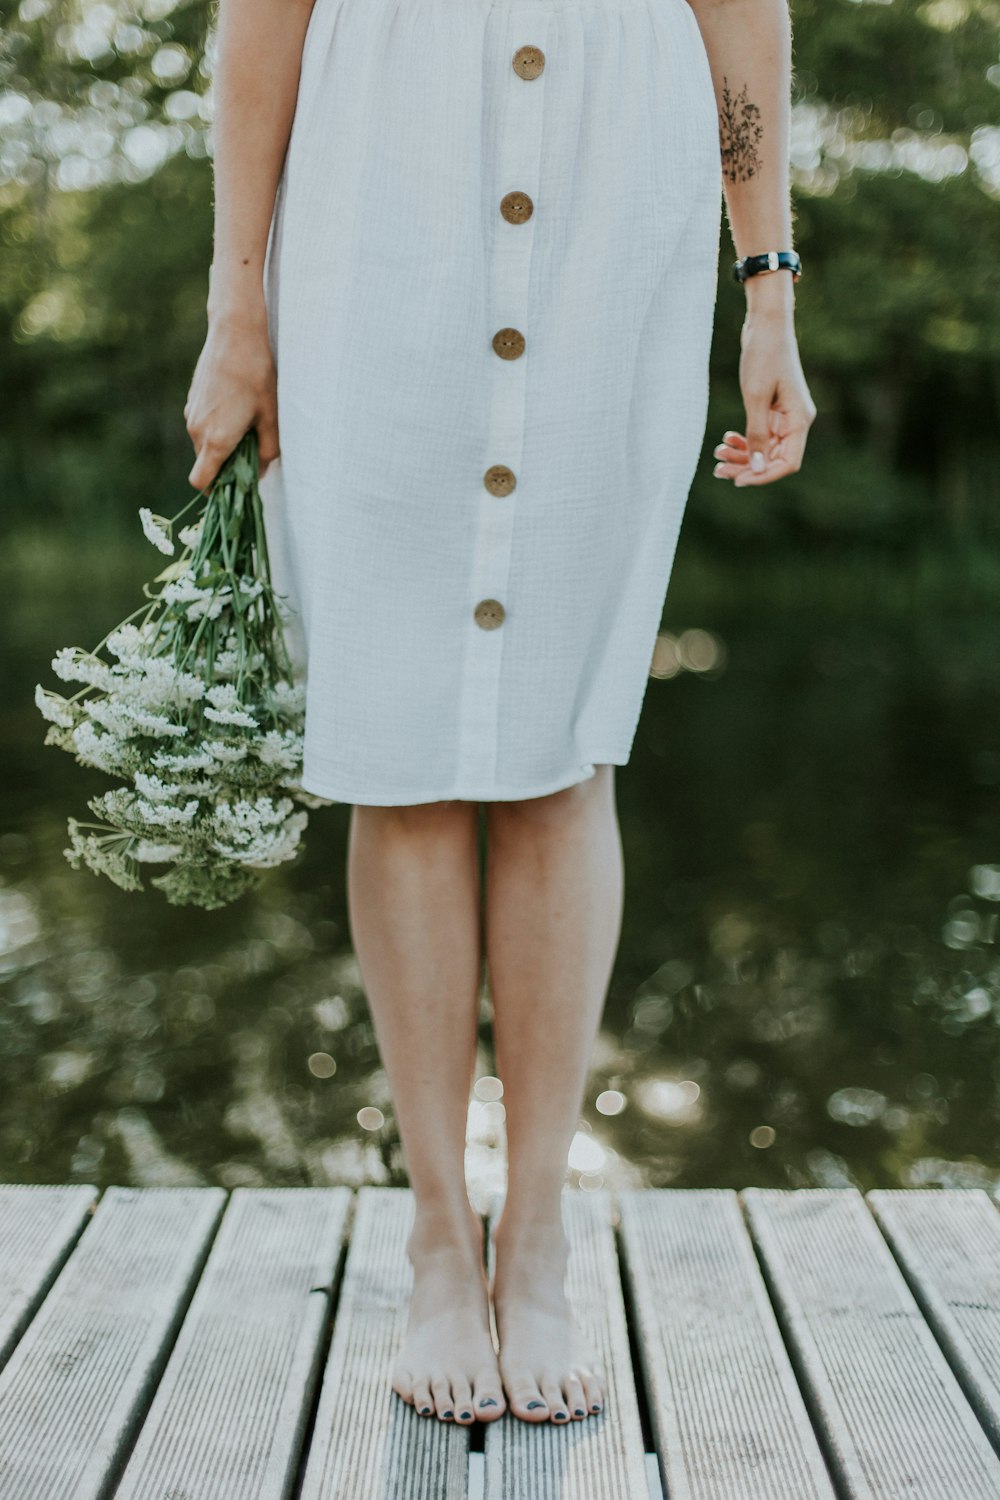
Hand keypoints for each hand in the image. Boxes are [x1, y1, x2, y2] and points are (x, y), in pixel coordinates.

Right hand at [183, 304, 280, 490]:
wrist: (234, 334)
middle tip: (250, 453)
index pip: (201, 481)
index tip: (232, 486)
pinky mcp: (192, 399)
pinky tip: (236, 407)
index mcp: (216, 440)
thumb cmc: (257, 376)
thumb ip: (266, 451)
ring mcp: (191, 413)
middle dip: (224, 465)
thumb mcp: (271, 418)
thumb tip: (261, 472)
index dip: (214, 490)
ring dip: (220, 444)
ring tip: (246, 426)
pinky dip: (215, 427)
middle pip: (205, 463)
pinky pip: (201, 424)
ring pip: (203, 443)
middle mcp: (197, 430)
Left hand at [712, 304, 815, 487]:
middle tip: (719, 470)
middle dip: (747, 467)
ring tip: (717, 455)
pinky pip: (759, 436)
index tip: (739, 480)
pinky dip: (743, 441)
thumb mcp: (755, 398)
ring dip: (741, 456)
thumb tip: (756, 468)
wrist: (765, 326)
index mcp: (799, 420)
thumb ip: (756, 434)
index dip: (765, 476)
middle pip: (773, 459)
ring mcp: (784, 417)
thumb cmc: (764, 356)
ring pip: (764, 449)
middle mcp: (796, 422)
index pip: (788, 463)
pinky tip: (726, 440)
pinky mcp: (772, 411)